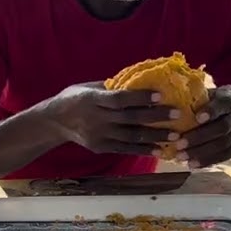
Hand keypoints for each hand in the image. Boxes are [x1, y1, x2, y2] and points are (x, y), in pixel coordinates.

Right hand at [47, 82, 181, 155]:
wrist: (53, 122)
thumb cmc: (74, 98)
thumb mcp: (88, 87)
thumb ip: (111, 87)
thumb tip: (140, 80)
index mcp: (92, 100)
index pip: (120, 99)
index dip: (141, 98)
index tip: (161, 95)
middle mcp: (96, 119)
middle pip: (130, 118)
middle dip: (155, 117)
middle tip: (177, 114)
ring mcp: (98, 135)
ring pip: (131, 137)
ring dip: (155, 137)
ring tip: (175, 136)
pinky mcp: (100, 147)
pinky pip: (125, 149)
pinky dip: (143, 150)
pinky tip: (159, 149)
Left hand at [175, 86, 230, 167]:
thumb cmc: (225, 104)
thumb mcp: (219, 94)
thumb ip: (201, 97)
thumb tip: (169, 97)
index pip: (224, 103)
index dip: (212, 110)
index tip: (197, 118)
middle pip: (222, 127)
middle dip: (199, 137)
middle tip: (179, 144)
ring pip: (224, 144)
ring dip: (201, 152)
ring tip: (181, 156)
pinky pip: (227, 155)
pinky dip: (209, 160)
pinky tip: (193, 164)